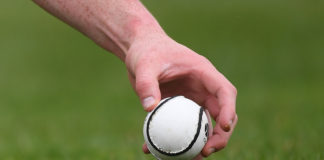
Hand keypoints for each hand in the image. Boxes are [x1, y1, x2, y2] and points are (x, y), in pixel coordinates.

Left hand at [125, 33, 237, 157]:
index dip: (228, 109)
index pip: (224, 91)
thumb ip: (146, 85)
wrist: (140, 50)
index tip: (223, 127)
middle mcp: (202, 87)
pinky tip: (153, 149)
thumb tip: (150, 109)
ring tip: (190, 159)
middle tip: (205, 151)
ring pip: (204, 124)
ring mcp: (192, 98)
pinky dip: (174, 139)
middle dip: (220, 134)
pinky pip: (182, 127)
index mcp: (202, 72)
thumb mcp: (144, 65)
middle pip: (221, 112)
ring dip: (201, 142)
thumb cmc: (147, 51)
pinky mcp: (179, 107)